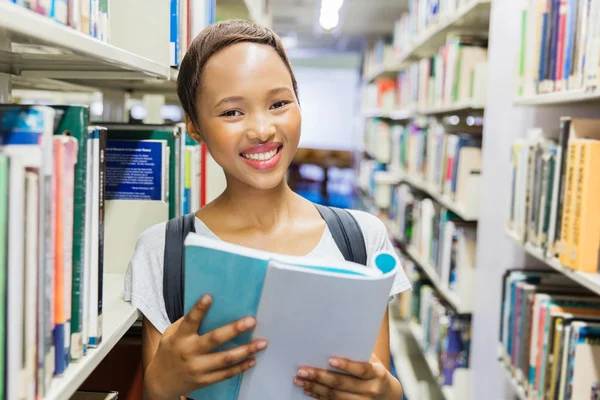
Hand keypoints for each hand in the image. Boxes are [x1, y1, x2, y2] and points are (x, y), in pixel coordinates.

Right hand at [144, 295, 267, 399]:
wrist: (161, 382)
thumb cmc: (169, 352)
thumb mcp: (171, 335)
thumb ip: (186, 323)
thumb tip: (208, 306)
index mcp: (180, 337)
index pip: (190, 321)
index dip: (199, 309)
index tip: (209, 297)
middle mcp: (189, 352)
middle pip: (214, 339)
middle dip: (234, 330)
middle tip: (252, 321)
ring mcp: (197, 368)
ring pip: (225, 359)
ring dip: (246, 350)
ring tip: (262, 343)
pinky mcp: (204, 380)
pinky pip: (225, 374)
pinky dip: (240, 367)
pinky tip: (252, 360)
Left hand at [293, 354, 401, 399]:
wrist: (386, 395)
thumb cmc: (374, 370)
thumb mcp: (372, 361)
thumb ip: (357, 353)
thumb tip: (333, 340)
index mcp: (377, 374)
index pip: (362, 369)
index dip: (346, 365)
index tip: (330, 360)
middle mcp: (371, 389)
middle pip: (343, 383)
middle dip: (320, 376)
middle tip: (303, 370)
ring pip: (335, 396)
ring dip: (315, 387)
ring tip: (300, 380)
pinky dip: (318, 396)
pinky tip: (308, 390)